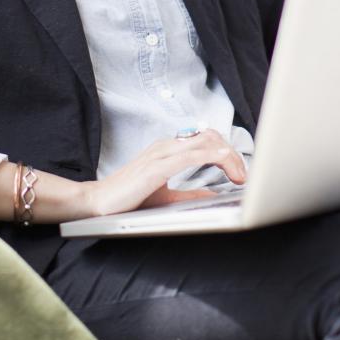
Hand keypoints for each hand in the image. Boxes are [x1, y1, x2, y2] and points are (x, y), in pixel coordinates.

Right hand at [83, 129, 246, 216]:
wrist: (97, 202)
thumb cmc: (127, 198)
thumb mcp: (166, 196)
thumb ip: (190, 193)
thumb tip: (215, 196)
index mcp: (168, 149)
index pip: (206, 140)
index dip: (227, 152)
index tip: (239, 173)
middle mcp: (166, 146)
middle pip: (210, 137)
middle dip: (233, 154)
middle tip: (243, 176)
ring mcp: (161, 154)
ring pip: (204, 143)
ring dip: (228, 157)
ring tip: (239, 175)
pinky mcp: (157, 167)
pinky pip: (190, 155)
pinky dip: (211, 156)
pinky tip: (224, 161)